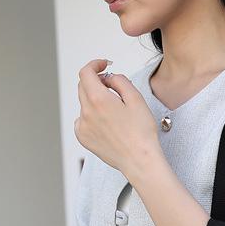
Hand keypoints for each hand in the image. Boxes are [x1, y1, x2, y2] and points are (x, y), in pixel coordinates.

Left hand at [74, 58, 161, 179]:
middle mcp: (86, 112)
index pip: (86, 72)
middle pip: (83, 86)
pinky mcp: (83, 138)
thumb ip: (119, 80)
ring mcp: (82, 126)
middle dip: (96, 81)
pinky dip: (91, 116)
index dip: (95, 64)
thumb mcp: (136, 98)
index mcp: (98, 100)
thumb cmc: (141, 132)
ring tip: (115, 112)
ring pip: (84, 103)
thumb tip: (107, 78)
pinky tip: (107, 124)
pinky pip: (82, 119)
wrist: (140, 161)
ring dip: (95, 100)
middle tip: (113, 87)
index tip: (104, 65)